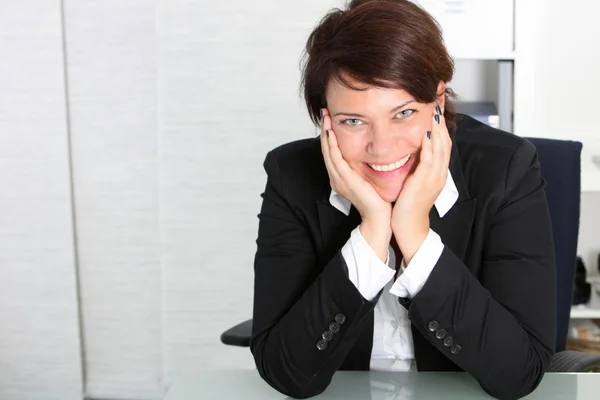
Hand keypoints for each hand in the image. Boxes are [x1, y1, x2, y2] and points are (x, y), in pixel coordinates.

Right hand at [320, 109, 391, 260]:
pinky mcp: (345, 180)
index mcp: (341, 177)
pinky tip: (331, 133)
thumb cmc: (378, 200)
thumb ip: (366, 166)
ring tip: (325, 118)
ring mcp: (339, 179)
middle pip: (327, 149)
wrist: (380, 217)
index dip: (329, 135)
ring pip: (328, 152)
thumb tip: (371, 151)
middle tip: (324, 112)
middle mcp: (336, 178)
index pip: (332, 152)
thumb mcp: (369, 178)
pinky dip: (332, 145)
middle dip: (325, 130)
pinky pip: (336, 159)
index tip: (330, 118)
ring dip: (326, 133)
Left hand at [392, 106, 451, 263]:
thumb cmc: (408, 204)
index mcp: (437, 170)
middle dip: (442, 116)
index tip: (437, 102)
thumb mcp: (414, 180)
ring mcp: (434, 177)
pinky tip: (428, 131)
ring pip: (441, 146)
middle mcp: (439, 171)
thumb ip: (416, 165)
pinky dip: (430, 144)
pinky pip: (430, 159)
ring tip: (435, 106)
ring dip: (438, 125)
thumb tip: (411, 150)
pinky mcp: (425, 182)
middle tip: (440, 95)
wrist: (408, 226)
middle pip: (445, 138)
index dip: (440, 120)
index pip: (442, 139)